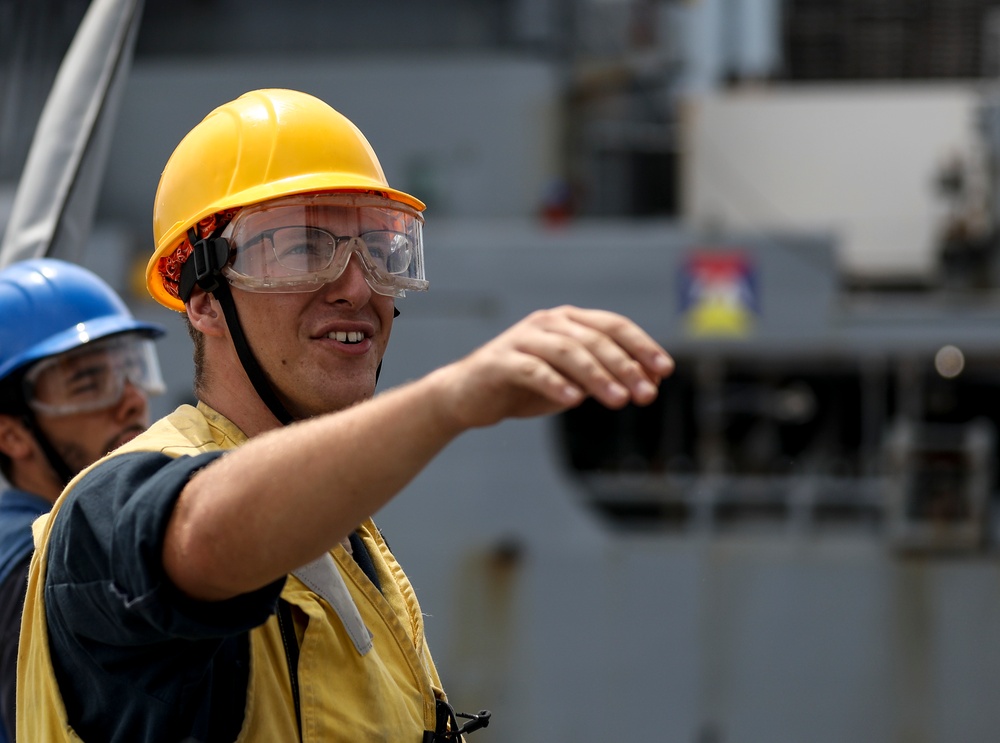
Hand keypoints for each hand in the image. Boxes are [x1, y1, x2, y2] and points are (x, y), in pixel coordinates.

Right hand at [434, 305, 673, 429]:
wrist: (468, 395)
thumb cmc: (525, 386)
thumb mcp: (572, 382)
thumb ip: (604, 377)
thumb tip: (648, 382)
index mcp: (568, 321)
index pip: (613, 326)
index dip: (641, 346)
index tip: (664, 371)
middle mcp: (548, 323)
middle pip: (594, 339)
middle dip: (625, 367)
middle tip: (645, 394)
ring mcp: (523, 340)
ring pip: (568, 352)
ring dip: (597, 376)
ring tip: (619, 400)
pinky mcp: (501, 361)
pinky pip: (533, 370)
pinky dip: (556, 384)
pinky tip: (574, 400)